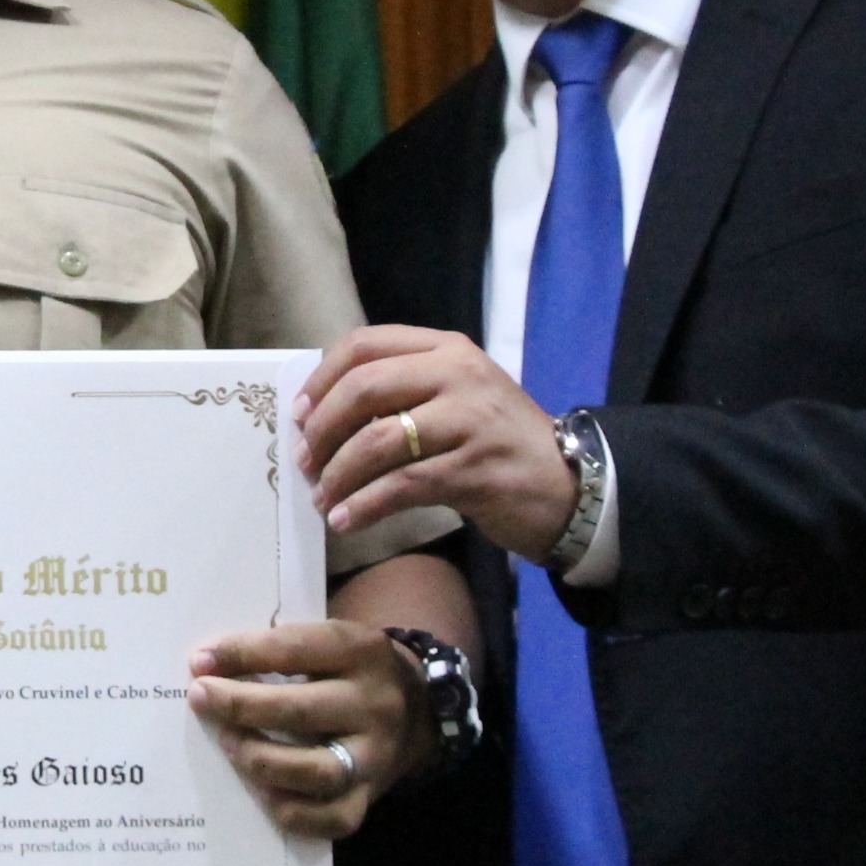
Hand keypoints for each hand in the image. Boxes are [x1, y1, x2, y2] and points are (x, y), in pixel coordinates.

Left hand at [188, 621, 423, 838]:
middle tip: (200, 698)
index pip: (295, 649)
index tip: (200, 660)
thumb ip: (278, 648)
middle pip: (300, 711)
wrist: (415, 712)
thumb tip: (206, 663)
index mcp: (363, 652)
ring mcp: (376, 758)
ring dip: (260, 758)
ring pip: (313, 771)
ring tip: (228, 743)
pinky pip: (327, 819)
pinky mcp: (369, 798)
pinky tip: (259, 789)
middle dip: (240, 705)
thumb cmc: (348, 672)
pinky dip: (287, 810)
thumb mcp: (328, 644)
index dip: (243, 653)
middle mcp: (376, 706)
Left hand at [297, 324, 579, 557]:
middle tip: (305, 462)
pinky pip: (401, 486)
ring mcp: (470, 421)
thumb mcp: (456, 396)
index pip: (365, 345)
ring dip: (338, 475)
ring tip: (323, 499)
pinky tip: (346, 520)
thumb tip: (321, 414)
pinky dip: (363, 506)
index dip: (321, 379)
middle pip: (363, 389)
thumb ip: (402, 390)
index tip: (298, 414)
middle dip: (321, 430)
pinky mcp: (475, 470)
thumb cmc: (497, 441)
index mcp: (447, 348)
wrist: (567, 485)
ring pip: (377, 442)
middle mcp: (458, 374)